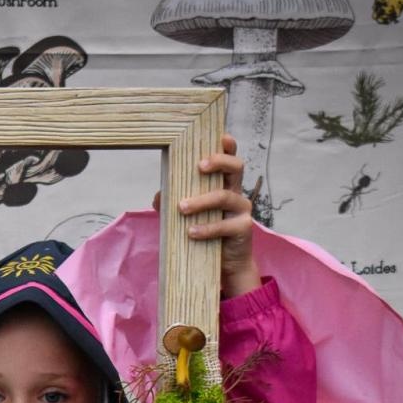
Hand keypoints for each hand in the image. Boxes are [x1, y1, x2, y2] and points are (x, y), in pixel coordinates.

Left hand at [154, 134, 261, 297]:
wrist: (225, 265)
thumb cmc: (205, 235)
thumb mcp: (187, 217)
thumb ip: (172, 204)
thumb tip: (159, 195)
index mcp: (224, 185)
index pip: (229, 159)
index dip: (227, 147)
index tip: (220, 137)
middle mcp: (236, 193)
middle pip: (236, 167)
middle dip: (219, 162)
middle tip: (199, 166)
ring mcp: (242, 210)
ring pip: (225, 196)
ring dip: (202, 200)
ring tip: (182, 208)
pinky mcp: (243, 229)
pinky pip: (225, 225)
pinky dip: (207, 228)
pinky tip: (191, 232)